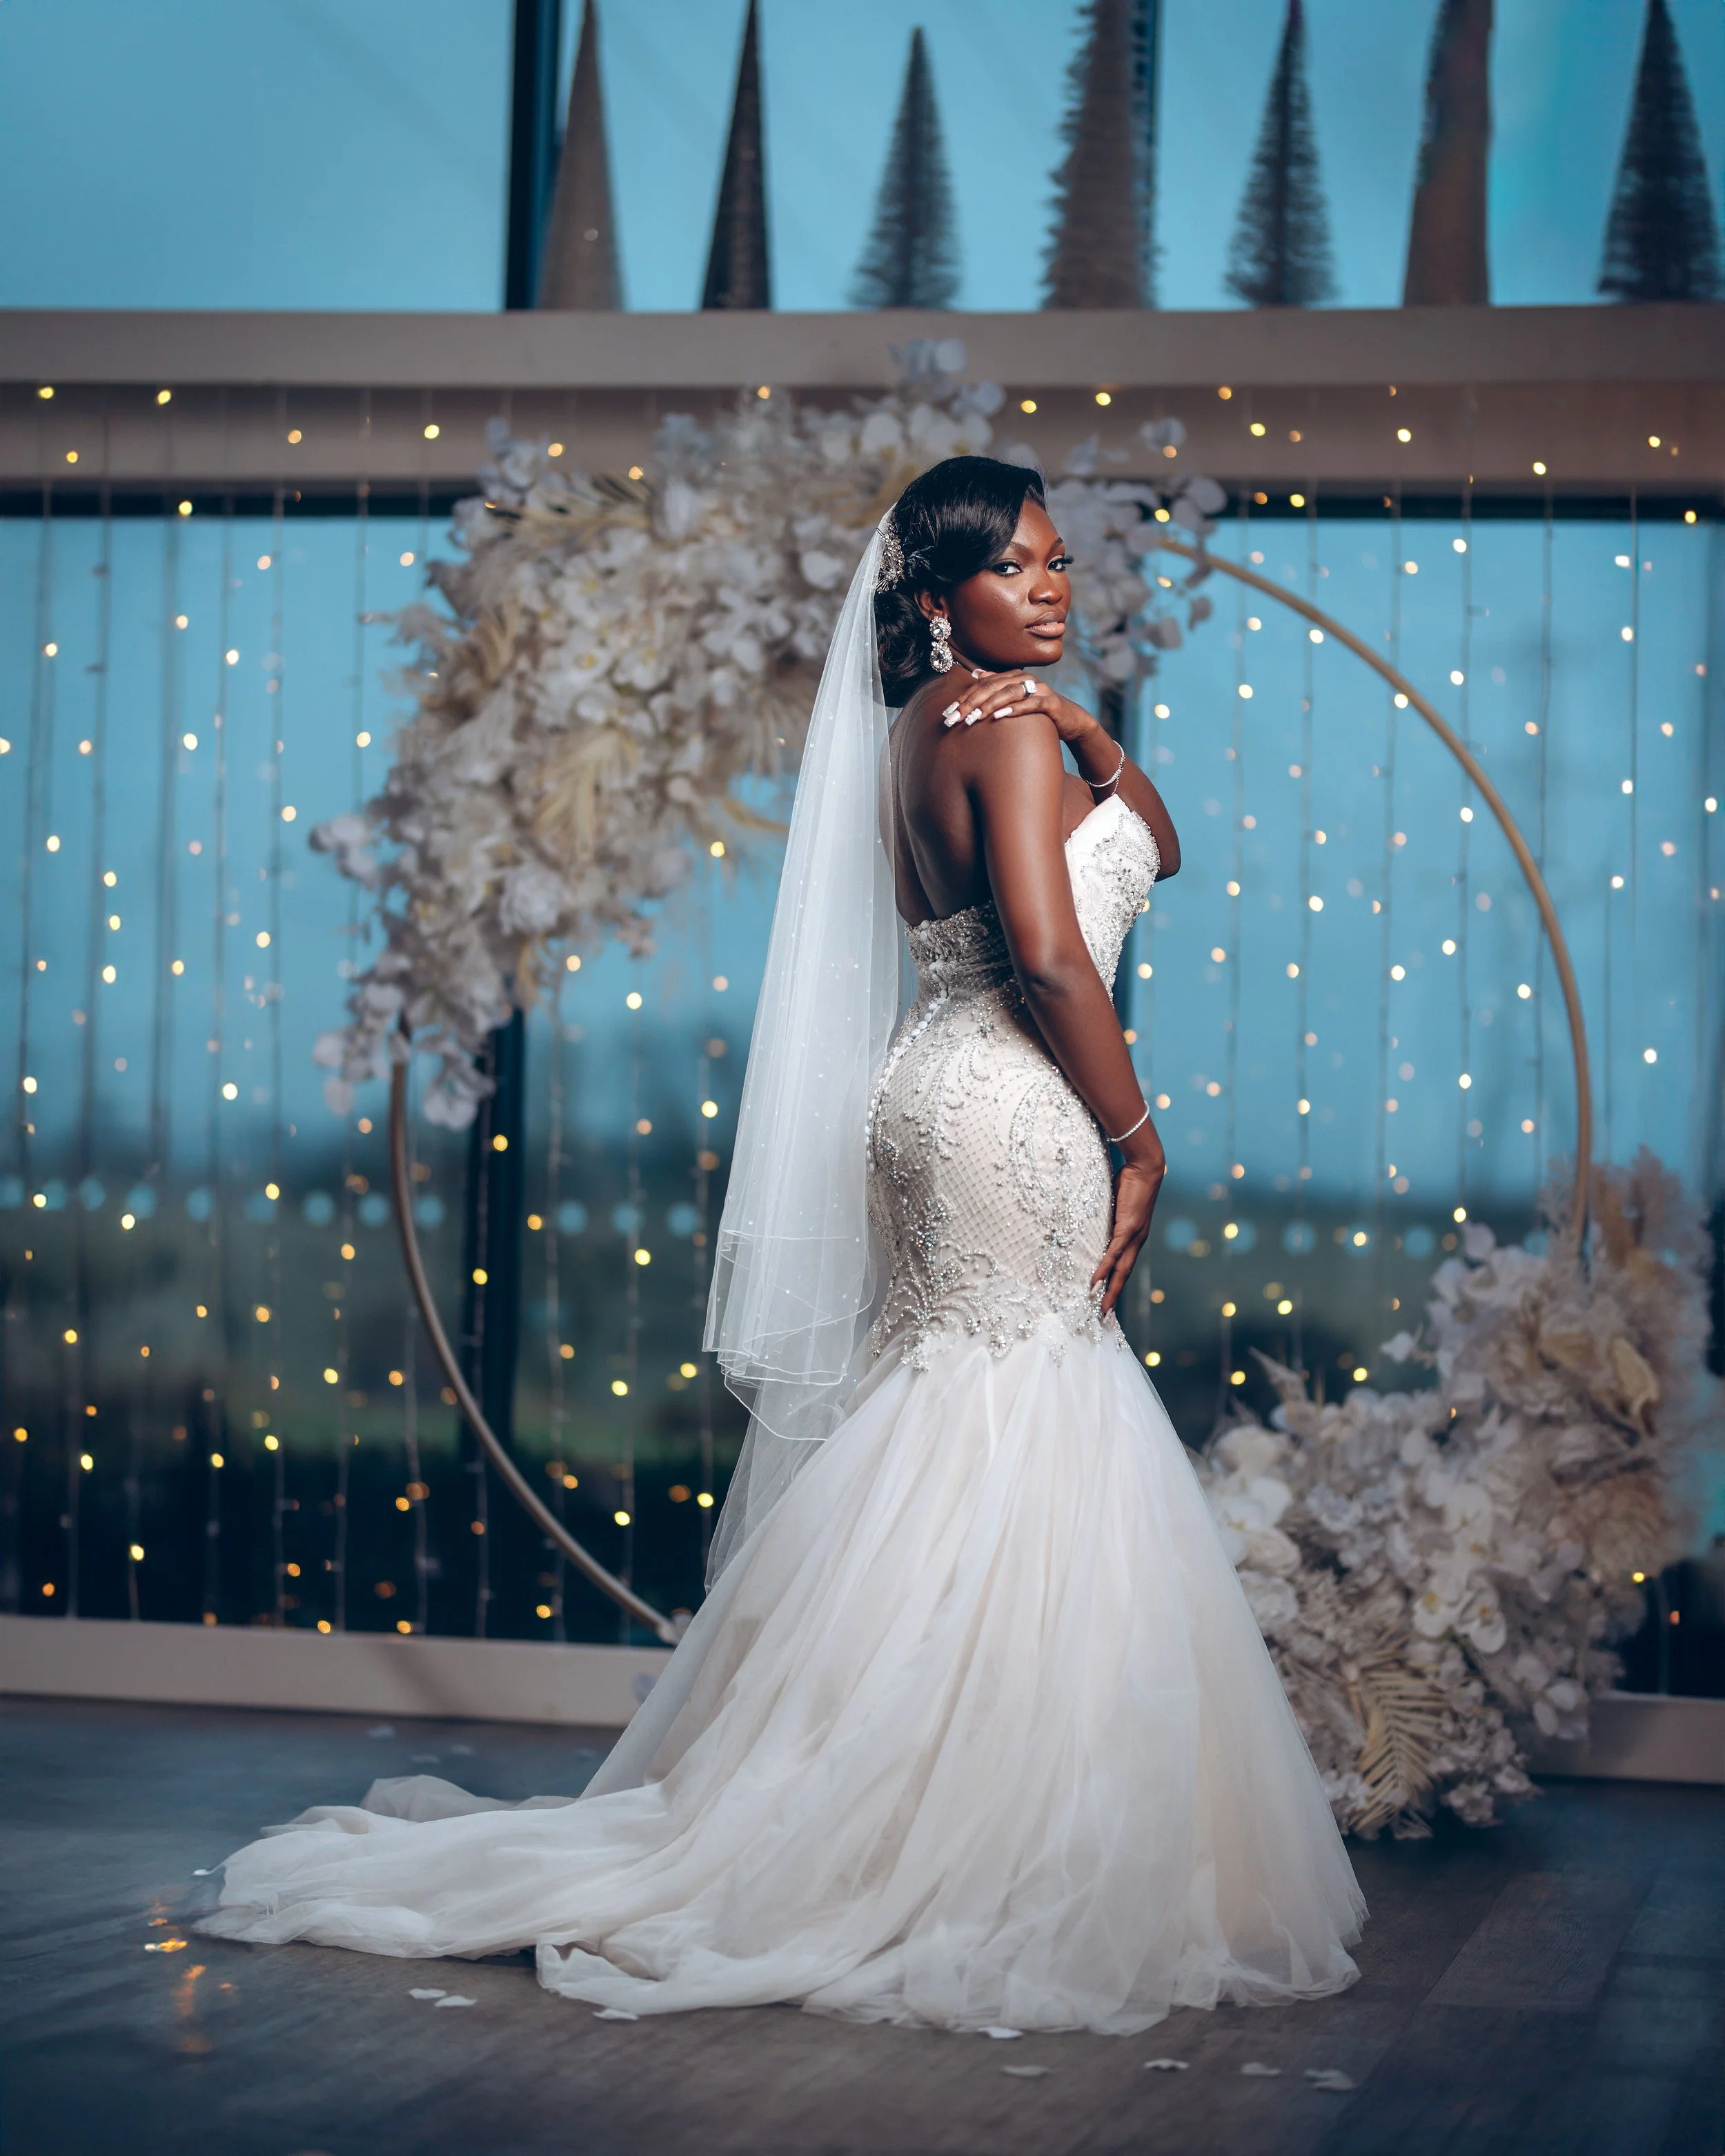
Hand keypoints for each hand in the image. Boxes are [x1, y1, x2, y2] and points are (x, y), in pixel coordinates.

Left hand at [939, 670, 1101, 755]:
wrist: (1070, 720)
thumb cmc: (1038, 710)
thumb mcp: (1016, 697)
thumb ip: (998, 685)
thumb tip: (976, 674)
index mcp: (1013, 676)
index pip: (983, 684)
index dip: (965, 697)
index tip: (948, 712)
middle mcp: (1025, 678)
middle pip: (993, 687)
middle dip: (971, 702)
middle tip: (955, 717)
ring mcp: (1039, 689)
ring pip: (1009, 693)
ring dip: (989, 705)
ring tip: (973, 717)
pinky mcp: (1050, 702)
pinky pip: (1031, 704)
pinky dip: (1015, 709)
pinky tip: (1000, 716)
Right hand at [1090, 1151, 1163, 1319]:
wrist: (1146, 1168)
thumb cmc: (1131, 1183)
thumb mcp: (1118, 1206)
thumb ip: (1110, 1219)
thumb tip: (1097, 1224)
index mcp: (1136, 1237)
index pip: (1125, 1266)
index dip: (1117, 1284)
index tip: (1108, 1300)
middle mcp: (1138, 1241)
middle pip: (1124, 1275)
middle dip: (1114, 1296)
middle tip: (1105, 1316)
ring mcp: (1133, 1236)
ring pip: (1121, 1270)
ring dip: (1110, 1290)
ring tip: (1101, 1307)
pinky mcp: (1127, 1228)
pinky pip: (1113, 1254)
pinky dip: (1104, 1270)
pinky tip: (1096, 1282)